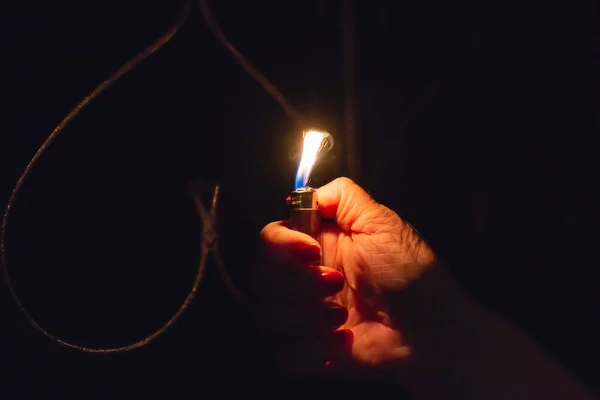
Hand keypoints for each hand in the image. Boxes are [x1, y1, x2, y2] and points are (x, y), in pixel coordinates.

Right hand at [252, 177, 436, 378]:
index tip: (313, 252)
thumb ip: (343, 197)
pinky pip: (282, 355)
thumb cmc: (411, 274)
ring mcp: (301, 318)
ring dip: (308, 318)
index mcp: (314, 247)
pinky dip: (311, 351)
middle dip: (298, 284)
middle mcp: (301, 280)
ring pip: (265, 316)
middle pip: (258, 278)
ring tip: (344, 318)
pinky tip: (342, 343)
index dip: (281, 246)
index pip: (267, 239)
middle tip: (337, 284)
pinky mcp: (308, 353)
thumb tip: (305, 191)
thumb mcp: (382, 223)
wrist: (431, 330)